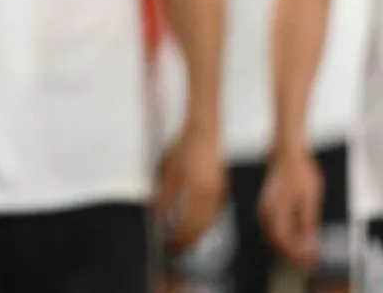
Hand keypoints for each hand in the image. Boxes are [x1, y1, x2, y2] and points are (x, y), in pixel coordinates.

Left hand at [156, 128, 226, 251]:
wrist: (203, 132)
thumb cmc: (183, 148)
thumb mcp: (167, 171)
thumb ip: (164, 196)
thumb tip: (160, 217)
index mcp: (195, 188)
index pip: (187, 223)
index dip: (178, 238)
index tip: (169, 245)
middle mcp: (210, 193)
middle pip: (200, 226)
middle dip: (188, 240)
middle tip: (176, 248)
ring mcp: (219, 192)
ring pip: (209, 221)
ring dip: (197, 233)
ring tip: (184, 240)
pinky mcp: (222, 189)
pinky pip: (214, 212)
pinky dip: (204, 222)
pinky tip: (195, 224)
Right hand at [258, 147, 323, 269]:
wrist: (288, 151)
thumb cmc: (300, 172)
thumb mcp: (310, 200)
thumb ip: (308, 224)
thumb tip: (310, 243)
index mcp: (275, 213)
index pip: (285, 242)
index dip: (299, 254)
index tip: (313, 259)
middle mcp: (266, 213)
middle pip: (278, 242)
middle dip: (295, 252)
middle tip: (312, 259)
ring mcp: (265, 208)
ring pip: (276, 235)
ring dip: (291, 245)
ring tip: (309, 250)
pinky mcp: (269, 204)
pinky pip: (276, 225)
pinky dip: (288, 234)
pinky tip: (302, 235)